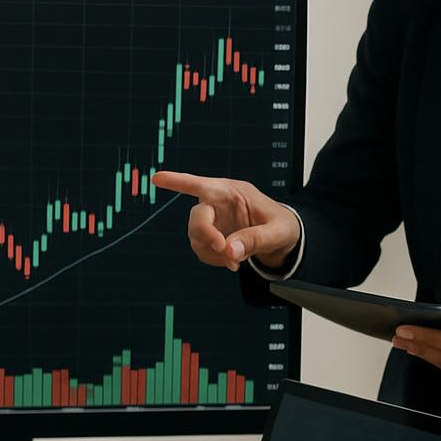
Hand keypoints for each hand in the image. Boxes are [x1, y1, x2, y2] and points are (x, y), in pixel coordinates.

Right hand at [151, 170, 299, 270]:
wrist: (283, 239)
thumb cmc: (283, 226)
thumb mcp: (278, 231)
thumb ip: (256, 239)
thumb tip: (230, 251)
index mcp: (232, 192)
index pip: (201, 185)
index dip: (178, 181)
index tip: (157, 178)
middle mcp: (218, 204)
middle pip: (197, 217)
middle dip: (206, 236)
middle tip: (224, 251)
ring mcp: (213, 221)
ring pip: (196, 236)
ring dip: (211, 252)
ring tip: (234, 262)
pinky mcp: (212, 236)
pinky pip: (201, 249)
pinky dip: (213, 259)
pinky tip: (231, 261)